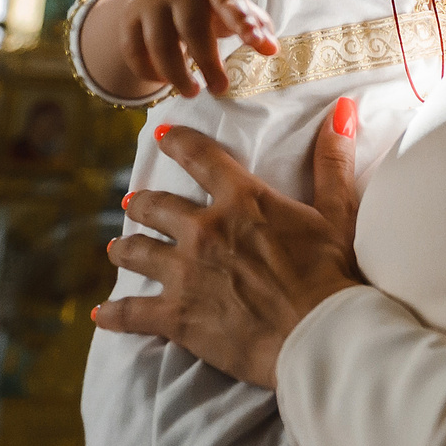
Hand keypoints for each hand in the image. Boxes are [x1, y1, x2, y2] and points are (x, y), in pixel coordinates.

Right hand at [86, 0, 277, 99]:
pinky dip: (149, 72)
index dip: (244, 22)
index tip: (257, 43)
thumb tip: (272, 50)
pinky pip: (134, 51)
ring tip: (192, 92)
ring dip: (176, 74)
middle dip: (208, 62)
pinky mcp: (129, 20)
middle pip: (192, 28)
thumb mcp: (232, 5)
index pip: (230, 1)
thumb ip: (254, 25)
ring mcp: (151, 4)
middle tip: (220, 89)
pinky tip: (165, 83)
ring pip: (160, 44)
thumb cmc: (209, 3)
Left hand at [94, 111, 363, 387]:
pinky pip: (132, 313)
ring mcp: (185, 274)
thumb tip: (342, 109)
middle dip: (142, 204)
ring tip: (117, 248)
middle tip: (134, 203)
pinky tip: (103, 314)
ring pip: (137, 254)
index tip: (164, 136)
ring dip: (126, 249)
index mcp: (241, 202)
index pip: (200, 158)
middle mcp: (204, 231)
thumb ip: (332, 160)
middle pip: (156, 208)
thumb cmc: (332, 274)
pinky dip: (115, 314)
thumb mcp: (337, 212)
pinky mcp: (177, 316)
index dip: (179, 143)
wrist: (317, 336)